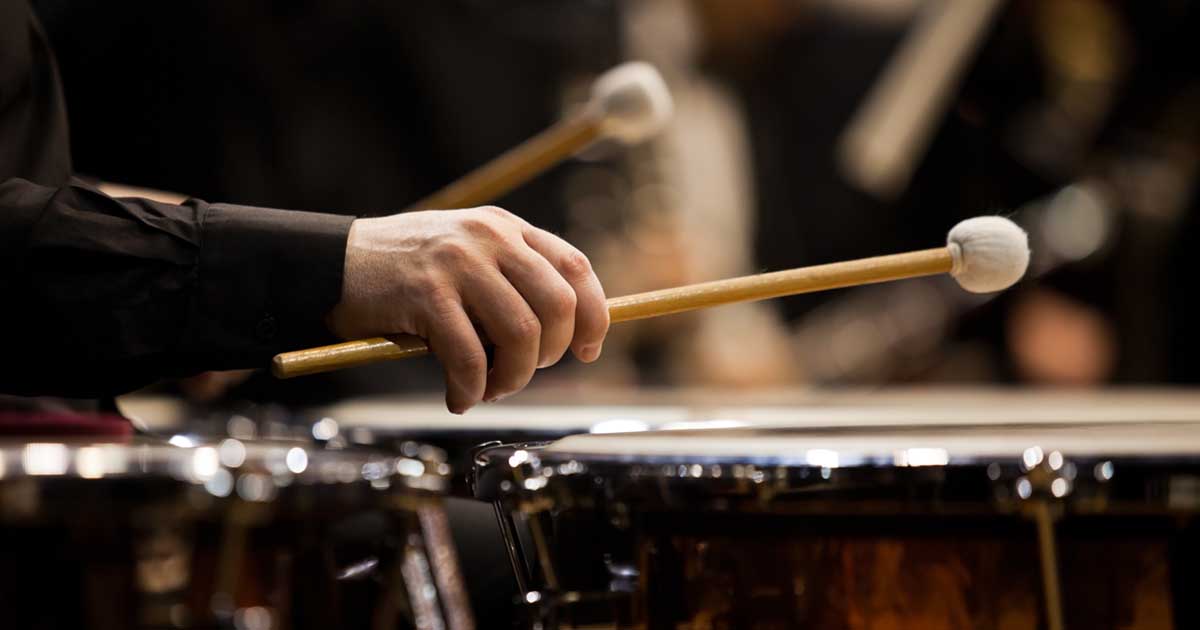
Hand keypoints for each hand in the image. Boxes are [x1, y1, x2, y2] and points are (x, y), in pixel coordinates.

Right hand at [327, 207, 608, 412]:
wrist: (331, 264)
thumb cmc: (405, 274)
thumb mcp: (468, 258)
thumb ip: (512, 282)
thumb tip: (564, 336)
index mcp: (506, 228)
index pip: (576, 268)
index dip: (593, 316)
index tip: (588, 351)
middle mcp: (489, 238)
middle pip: (558, 305)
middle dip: (549, 354)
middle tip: (519, 372)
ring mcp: (458, 263)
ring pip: (521, 334)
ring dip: (512, 378)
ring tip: (489, 390)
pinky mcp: (426, 294)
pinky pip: (471, 356)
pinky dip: (472, 388)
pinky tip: (458, 396)